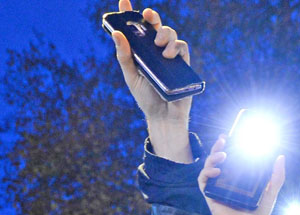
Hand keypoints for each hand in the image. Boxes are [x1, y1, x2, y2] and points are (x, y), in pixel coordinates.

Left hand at [108, 1, 191, 161]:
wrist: (163, 117)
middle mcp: (156, 51)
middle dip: (152, 16)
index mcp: (142, 51)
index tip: (124, 0)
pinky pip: (182, 46)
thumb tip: (116, 34)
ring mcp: (170, 56)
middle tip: (147, 15)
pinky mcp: (183, 64)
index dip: (130, 12)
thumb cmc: (146, 98)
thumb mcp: (131, 77)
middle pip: (156, 26)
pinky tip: (167, 55)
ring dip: (164, 33)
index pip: (136, 28)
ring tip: (158, 46)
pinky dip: (175, 47)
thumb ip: (124, 56)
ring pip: (170, 33)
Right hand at [199, 137, 284, 214]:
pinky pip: (203, 180)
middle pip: (218, 158)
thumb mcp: (271, 192)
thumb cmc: (259, 214)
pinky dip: (207, 172)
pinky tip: (217, 171)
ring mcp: (217, 187)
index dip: (230, 145)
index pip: (232, 158)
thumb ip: (276, 176)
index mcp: (239, 178)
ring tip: (223, 155)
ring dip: (213, 157)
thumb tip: (280, 156)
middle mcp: (226, 181)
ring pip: (209, 166)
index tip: (232, 135)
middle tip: (223, 138)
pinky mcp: (209, 195)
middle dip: (218, 146)